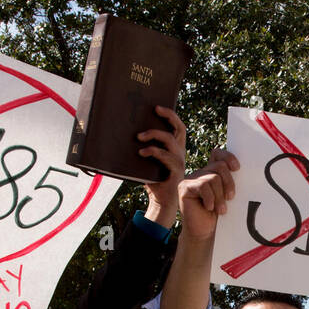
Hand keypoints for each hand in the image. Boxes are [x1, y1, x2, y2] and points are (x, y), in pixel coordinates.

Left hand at [140, 106, 187, 228]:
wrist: (161, 202)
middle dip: (168, 116)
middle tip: (154, 110)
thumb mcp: (148, 161)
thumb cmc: (154, 181)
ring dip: (153, 135)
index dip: (170, 115)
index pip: (178, 127)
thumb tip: (128, 134)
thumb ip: (145, 148)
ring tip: (138, 137)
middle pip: (179, 128)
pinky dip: (153, 152)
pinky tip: (141, 152)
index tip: (157, 107)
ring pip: (169, 140)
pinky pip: (165, 156)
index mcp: (175, 148)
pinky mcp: (176, 171)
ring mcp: (179, 161)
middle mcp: (180, 152)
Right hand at [178, 148, 238, 240]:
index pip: (218, 154)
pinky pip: (202, 186)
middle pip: (219, 166)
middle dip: (229, 183)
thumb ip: (229, 182)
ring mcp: (191, 179)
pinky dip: (210, 199)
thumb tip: (240, 171)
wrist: (203, 232)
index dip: (228, 157)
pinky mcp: (184, 187)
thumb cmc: (216, 215)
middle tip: (231, 198)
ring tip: (221, 210)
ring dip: (220, 196)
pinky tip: (209, 208)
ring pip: (213, 178)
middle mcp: (201, 173)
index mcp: (211, 172)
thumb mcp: (226, 196)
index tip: (237, 168)